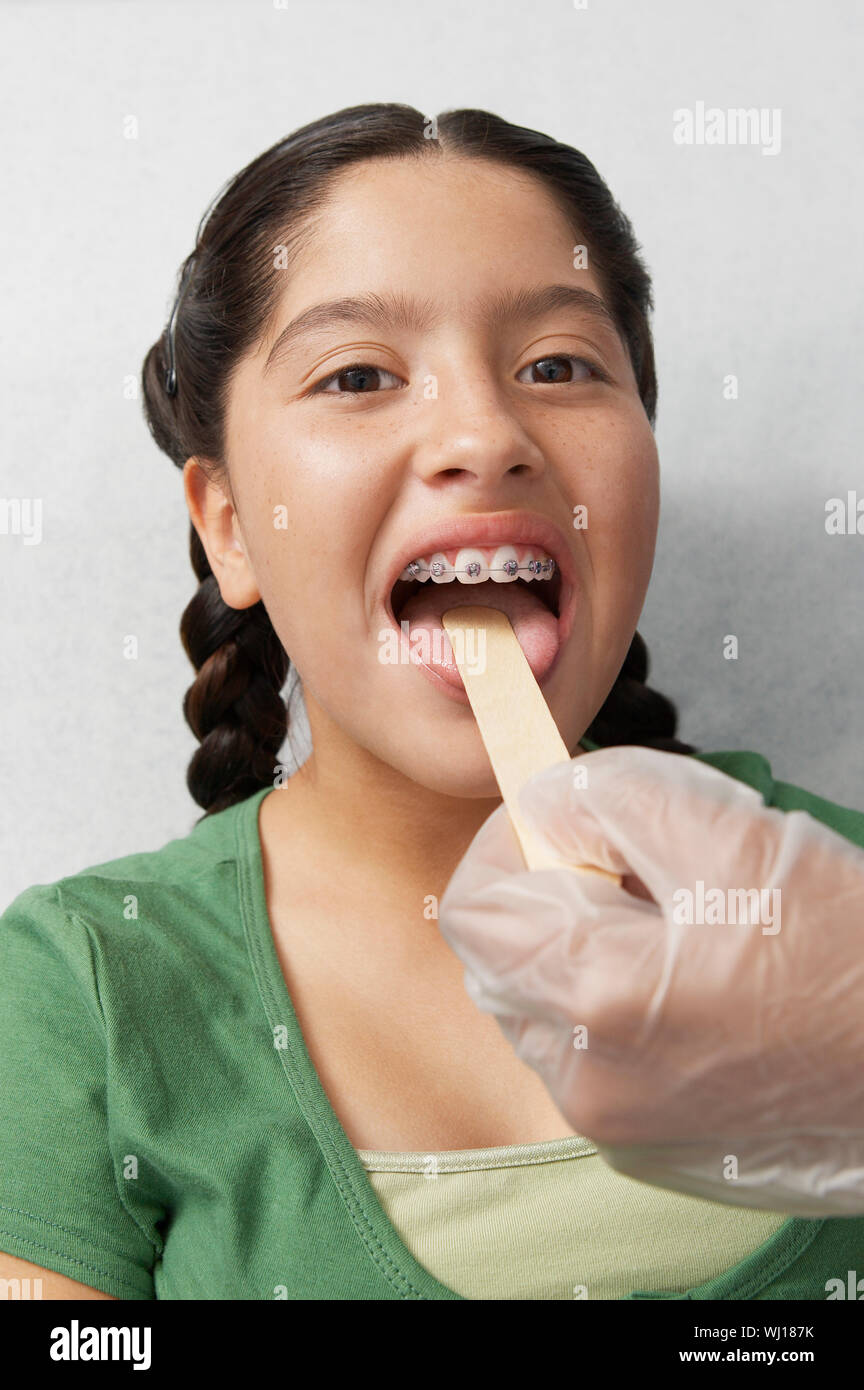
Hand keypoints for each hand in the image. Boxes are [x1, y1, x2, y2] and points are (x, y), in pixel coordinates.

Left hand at [437, 745, 863, 1214]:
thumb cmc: (855, 957)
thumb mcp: (730, 833)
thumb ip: (608, 799)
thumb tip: (542, 805)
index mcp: (598, 1000)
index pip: (473, 910)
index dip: (509, 845)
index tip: (566, 821)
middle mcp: (589, 1084)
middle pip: (500, 962)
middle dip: (546, 896)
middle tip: (634, 869)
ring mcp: (618, 1128)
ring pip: (541, 1011)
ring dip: (579, 952)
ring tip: (673, 929)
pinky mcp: (650, 1148)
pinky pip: (588, 1059)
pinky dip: (611, 1009)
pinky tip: (689, 986)